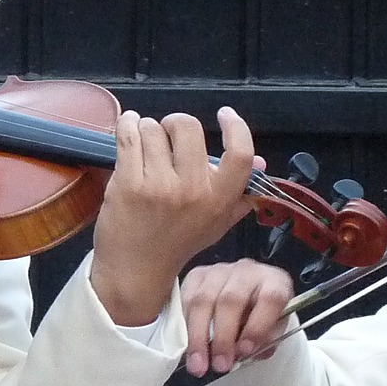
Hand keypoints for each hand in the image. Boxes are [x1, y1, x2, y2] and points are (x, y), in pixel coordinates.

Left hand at [88, 106, 263, 325]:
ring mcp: (159, 186)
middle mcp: (192, 190)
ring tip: (145, 148)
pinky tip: (128, 131)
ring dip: (147, 130)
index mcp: (219, 199)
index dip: (236, 127)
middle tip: (168, 138)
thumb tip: (260, 162)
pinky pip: (128, 134)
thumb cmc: (178, 242)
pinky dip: (126, 126)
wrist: (136, 270)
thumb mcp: (217, 223)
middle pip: (187, 126)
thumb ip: (239, 193)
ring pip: (152, 127)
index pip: (240, 154)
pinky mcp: (128, 183)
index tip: (225, 115)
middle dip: (175, 125)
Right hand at [180, 259, 293, 376]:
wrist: (247, 292)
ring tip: (198, 364)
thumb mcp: (273, 328)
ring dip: (198, 337)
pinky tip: (187, 346)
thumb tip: (242, 353)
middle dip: (223, 338)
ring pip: (203, 300)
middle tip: (220, 365)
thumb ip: (264, 341)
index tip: (245, 352)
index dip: (257, 327)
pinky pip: (185, 299)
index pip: (270, 299)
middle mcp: (246, 272)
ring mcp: (219, 271)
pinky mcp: (196, 275)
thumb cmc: (261, 314)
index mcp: (274, 282)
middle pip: (230, 300)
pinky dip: (185, 326)